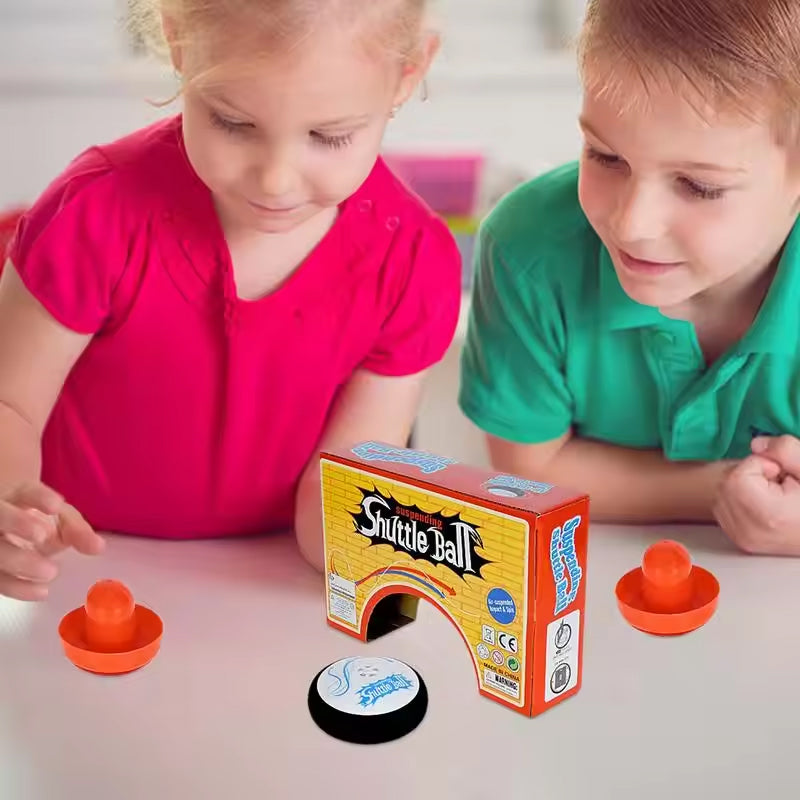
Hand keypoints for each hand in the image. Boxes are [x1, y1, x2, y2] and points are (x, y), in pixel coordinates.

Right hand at [0, 482, 104, 599]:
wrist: (14, 534)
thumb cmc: (37, 522)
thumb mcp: (60, 521)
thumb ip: (78, 531)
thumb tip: (98, 547)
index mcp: (16, 497)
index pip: (24, 491)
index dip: (38, 496)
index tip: (56, 505)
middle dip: (18, 523)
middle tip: (43, 537)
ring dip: (19, 561)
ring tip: (50, 572)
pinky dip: (17, 587)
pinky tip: (40, 592)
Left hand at [712, 435, 799, 555]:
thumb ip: (785, 450)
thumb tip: (756, 444)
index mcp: (768, 515)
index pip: (738, 476)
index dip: (761, 467)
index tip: (783, 477)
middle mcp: (748, 531)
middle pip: (727, 485)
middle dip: (752, 477)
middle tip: (780, 486)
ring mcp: (742, 538)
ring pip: (723, 495)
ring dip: (745, 488)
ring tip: (776, 497)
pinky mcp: (740, 541)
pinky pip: (725, 509)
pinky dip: (741, 501)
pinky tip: (767, 507)